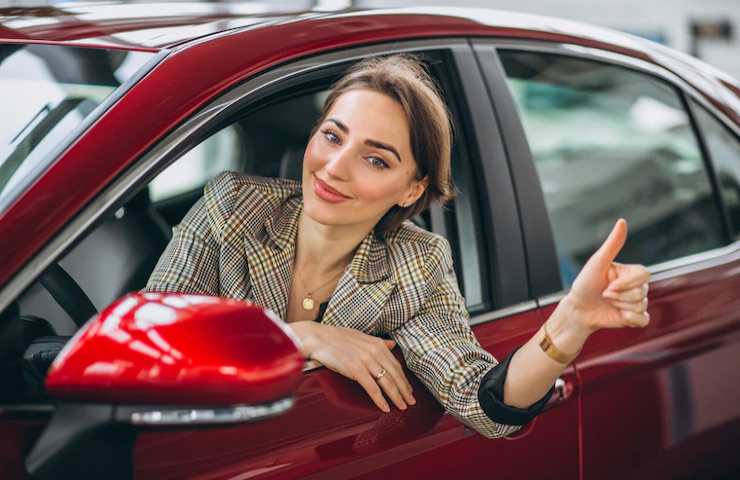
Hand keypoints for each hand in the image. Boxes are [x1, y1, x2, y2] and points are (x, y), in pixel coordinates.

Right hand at [290, 321, 415, 412]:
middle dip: (404, 390)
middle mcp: (375, 351)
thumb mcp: (361, 336)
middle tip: (411, 401)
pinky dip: (380, 400)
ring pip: (387, 383)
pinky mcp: (356, 370)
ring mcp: (366, 361)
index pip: (396, 365)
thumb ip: (378, 342)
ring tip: (403, 406)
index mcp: (377, 344)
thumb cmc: (337, 337)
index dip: (404, 379)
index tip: (408, 389)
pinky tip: (386, 408)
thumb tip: (392, 344)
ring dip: (397, 397)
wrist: (318, 337)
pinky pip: (372, 388)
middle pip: (395, 375)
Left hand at [564, 218, 650, 335]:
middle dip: (619, 296)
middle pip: (642, 292)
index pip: (644, 274)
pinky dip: (630, 320)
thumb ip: (612, 244)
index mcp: (629, 272)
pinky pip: (644, 320)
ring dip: (620, 306)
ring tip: (607, 303)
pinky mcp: (634, 318)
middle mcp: (635, 286)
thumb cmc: (585, 284)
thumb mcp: (597, 262)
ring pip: (641, 306)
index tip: (609, 286)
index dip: (627, 283)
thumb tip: (622, 221)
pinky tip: (618, 316)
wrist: (577, 309)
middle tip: (604, 295)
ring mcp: (636, 302)